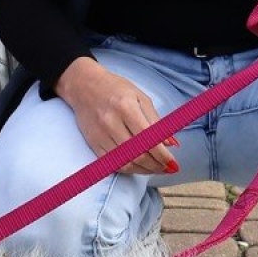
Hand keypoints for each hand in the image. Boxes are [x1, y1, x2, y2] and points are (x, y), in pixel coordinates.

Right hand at [55, 57, 179, 175]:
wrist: (83, 86)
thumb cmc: (115, 89)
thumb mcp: (141, 98)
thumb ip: (156, 121)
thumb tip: (171, 144)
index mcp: (126, 107)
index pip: (148, 139)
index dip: (163, 156)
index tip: (173, 164)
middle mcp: (111, 122)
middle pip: (137, 154)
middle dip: (156, 166)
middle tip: (167, 168)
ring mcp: (100, 135)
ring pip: (125, 163)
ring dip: (143, 170)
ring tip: (155, 168)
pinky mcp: (93, 143)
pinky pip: (112, 164)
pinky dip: (128, 168)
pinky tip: (138, 166)